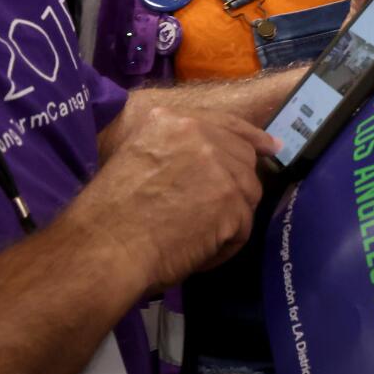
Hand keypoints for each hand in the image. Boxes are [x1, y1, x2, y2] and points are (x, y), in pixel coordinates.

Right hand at [67, 105, 274, 294]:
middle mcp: (200, 136)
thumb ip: (175, 151)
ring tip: (196, 237)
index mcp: (173, 120)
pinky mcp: (232, 202)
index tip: (269, 147)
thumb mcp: (136, 158)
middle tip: (214, 214)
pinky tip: (197, 252)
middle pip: (243, 160)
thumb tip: (211, 160)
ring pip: (247, 194)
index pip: (227, 124)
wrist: (104, 247)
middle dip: (234, 187)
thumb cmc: (108, 214)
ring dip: (228, 219)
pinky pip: (242, 228)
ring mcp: (220, 167)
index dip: (251, 138)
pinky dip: (224, 246)